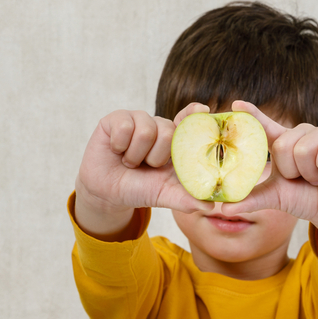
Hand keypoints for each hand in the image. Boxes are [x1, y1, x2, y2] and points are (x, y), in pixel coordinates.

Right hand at [74, 105, 214, 236]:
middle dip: (155, 158)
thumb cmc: (140, 189)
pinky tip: (117, 151)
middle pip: (167, 132)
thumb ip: (186, 199)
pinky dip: (120, 146)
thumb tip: (210, 207)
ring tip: (130, 161)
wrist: (107, 192)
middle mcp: (159, 126)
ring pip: (146, 131)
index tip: (203, 111)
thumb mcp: (165, 195)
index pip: (189, 121)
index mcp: (176, 141)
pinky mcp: (116, 119)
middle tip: (146, 166)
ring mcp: (138, 120)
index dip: (195, 114)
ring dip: (135, 155)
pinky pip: (124, 126)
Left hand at [219, 101, 317, 231]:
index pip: (264, 125)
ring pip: (304, 148)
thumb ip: (251, 199)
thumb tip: (224, 208)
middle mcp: (301, 133)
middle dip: (291, 170)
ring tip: (316, 177)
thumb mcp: (274, 198)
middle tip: (301, 179)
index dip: (252, 114)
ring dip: (309, 173)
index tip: (236, 105)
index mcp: (282, 143)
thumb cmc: (303, 199)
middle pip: (284, 144)